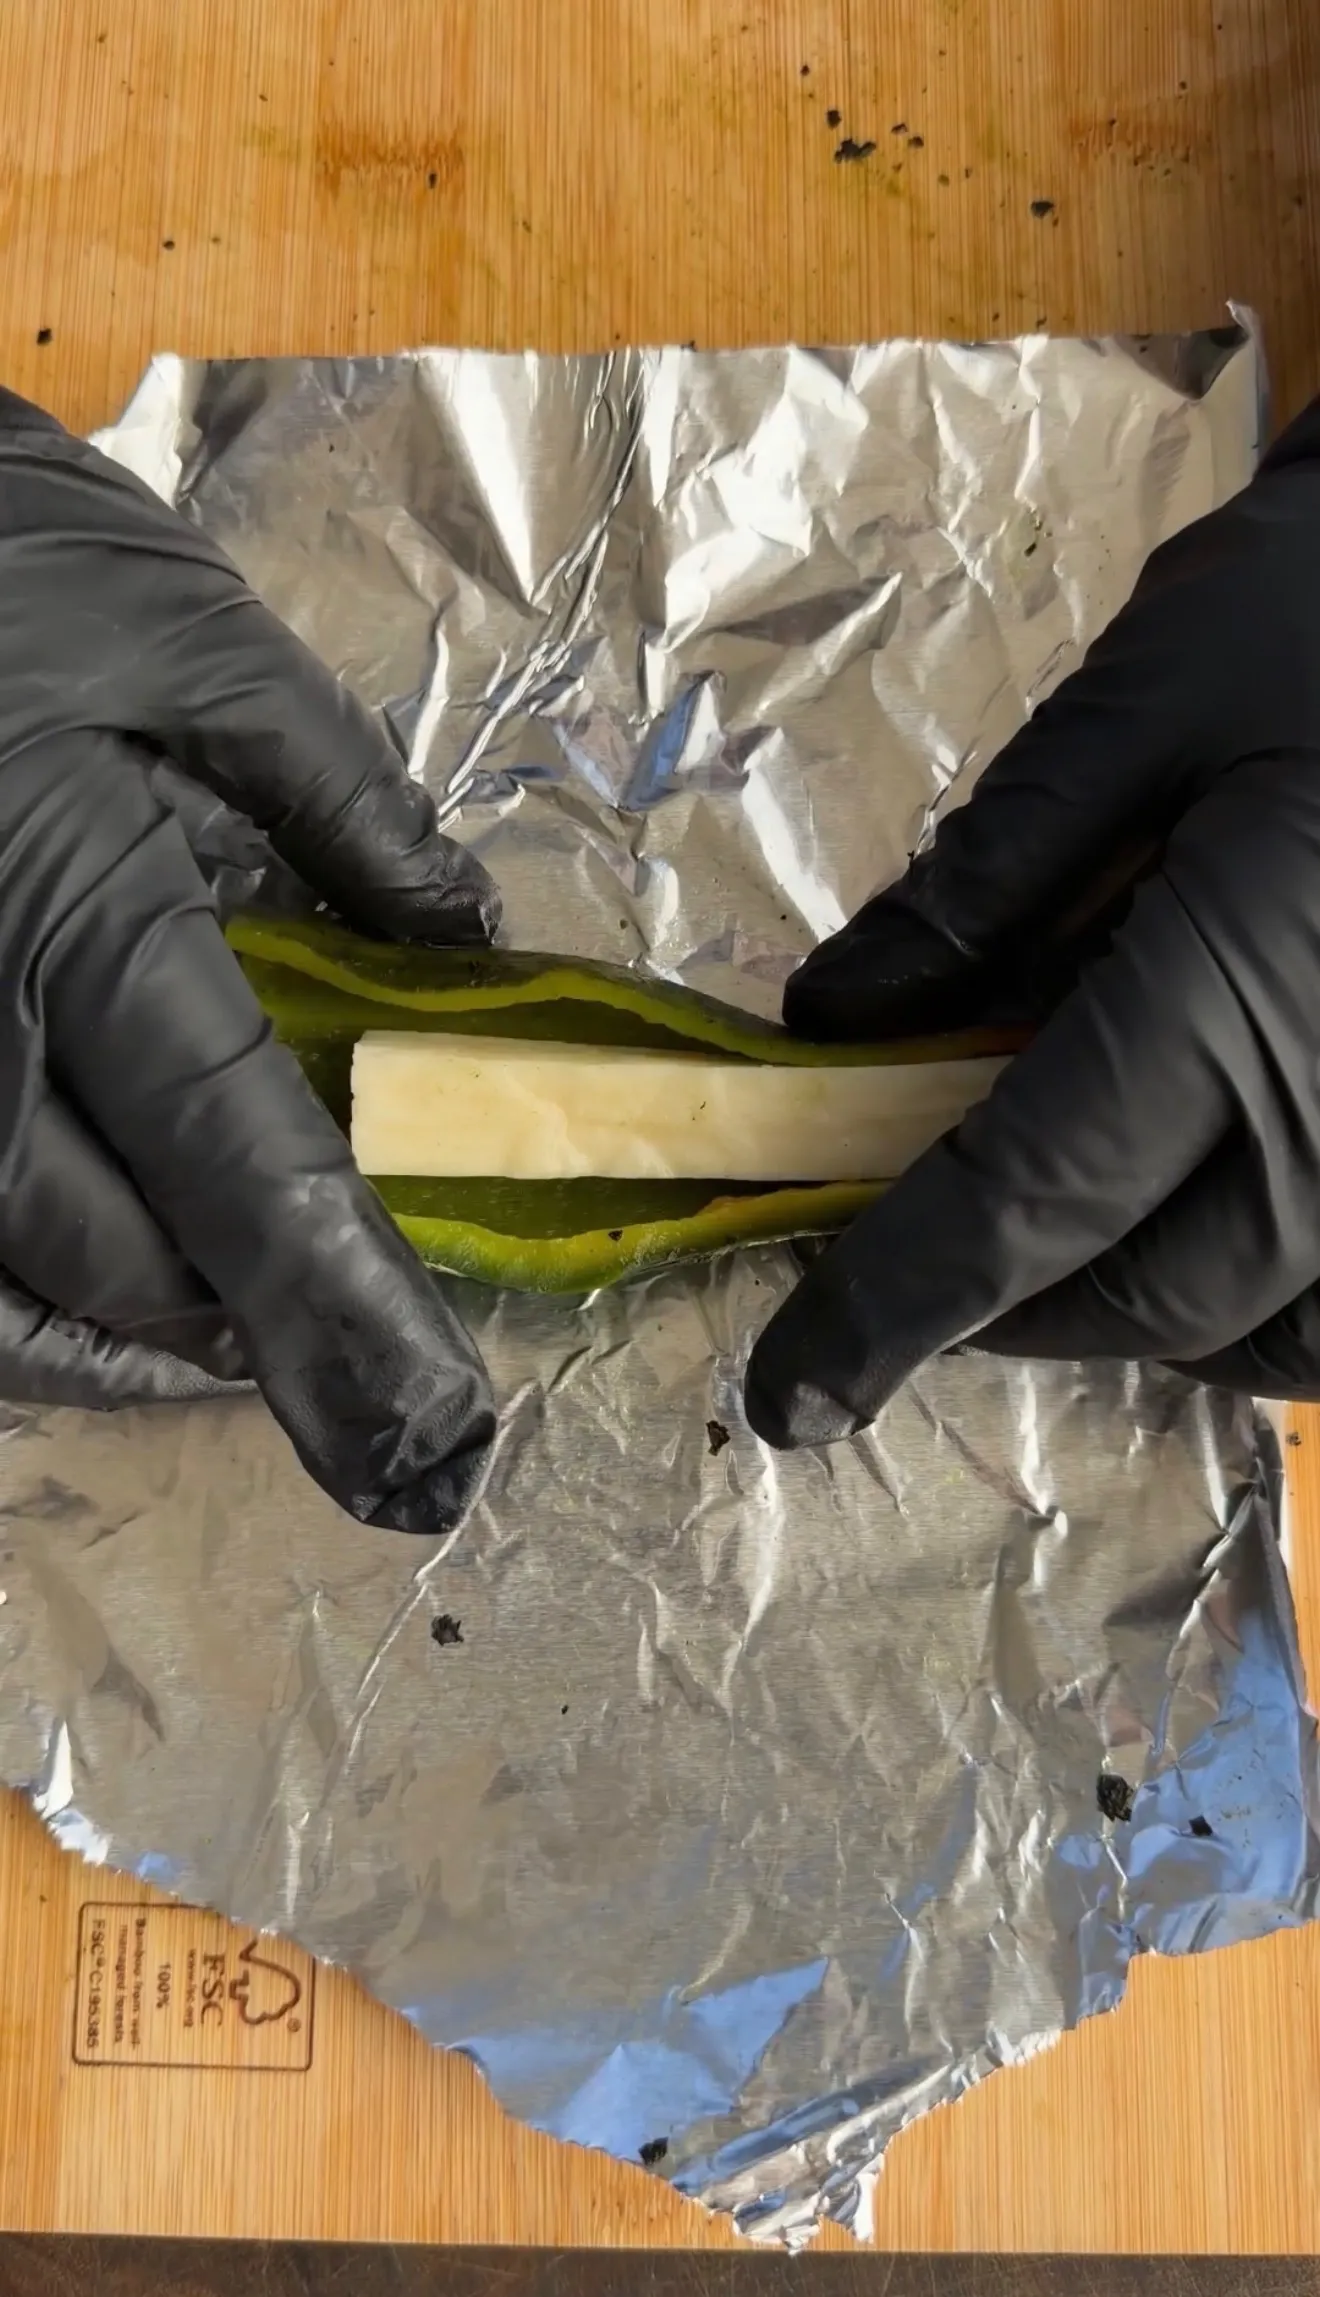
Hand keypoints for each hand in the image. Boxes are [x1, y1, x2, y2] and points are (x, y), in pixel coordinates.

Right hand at [0, 388, 498, 1532]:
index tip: (427, 1404)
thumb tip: (464, 944)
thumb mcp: (193, 635)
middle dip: (235, 1324)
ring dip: (115, 1342)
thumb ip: (344, 800)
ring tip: (226, 1344)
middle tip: (352, 1345)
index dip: (341, 1296)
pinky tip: (82, 1294)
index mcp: (76, 908)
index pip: (241, 1154)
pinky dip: (13, 1306)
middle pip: (108, 1255)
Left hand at [746, 395, 1319, 1446]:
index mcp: (1236, 994)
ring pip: (1273, 1337)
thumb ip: (986, 876)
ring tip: (1066, 1242)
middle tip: (920, 1257)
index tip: (790, 1392)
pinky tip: (1217, 1222)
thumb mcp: (1143, 698)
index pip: (1025, 1204)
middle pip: (1143, 1294)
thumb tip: (836, 1020)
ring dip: (1143, 1318)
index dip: (892, 1307)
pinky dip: (1271, 1311)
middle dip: (1008, 1307)